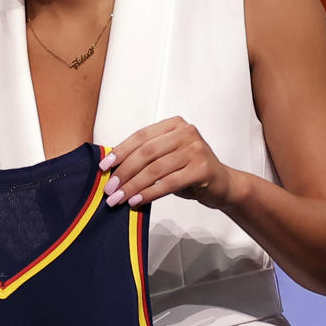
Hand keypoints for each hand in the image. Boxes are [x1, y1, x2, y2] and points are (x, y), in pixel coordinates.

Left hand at [99, 117, 236, 210]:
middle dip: (124, 172)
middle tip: (109, 189)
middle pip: (146, 152)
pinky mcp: (202, 169)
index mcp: (174, 125)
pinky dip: (149, 193)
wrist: (222, 184)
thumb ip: (146, 156)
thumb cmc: (189, 171)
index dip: (120, 151)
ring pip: (155, 169)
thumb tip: (111, 167)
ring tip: (119, 199)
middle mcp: (186, 133)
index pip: (141, 136)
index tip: (104, 167)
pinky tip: (136, 201)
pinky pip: (168, 182)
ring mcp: (196, 149)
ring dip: (133, 186)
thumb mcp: (167, 157)